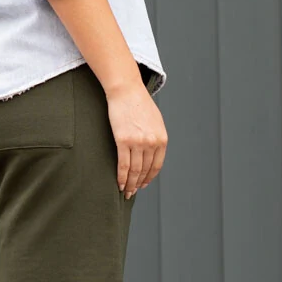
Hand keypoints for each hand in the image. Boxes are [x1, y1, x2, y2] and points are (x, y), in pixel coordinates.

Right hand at [105, 82, 167, 199]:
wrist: (126, 90)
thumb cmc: (138, 103)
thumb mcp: (155, 121)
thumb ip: (156, 137)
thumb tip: (151, 152)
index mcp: (162, 139)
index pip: (156, 166)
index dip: (149, 178)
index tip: (143, 184)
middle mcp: (152, 143)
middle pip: (145, 170)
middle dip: (138, 183)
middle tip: (132, 192)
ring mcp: (138, 142)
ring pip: (134, 170)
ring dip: (130, 183)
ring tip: (125, 191)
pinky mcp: (123, 140)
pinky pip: (123, 164)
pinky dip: (121, 176)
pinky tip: (120, 183)